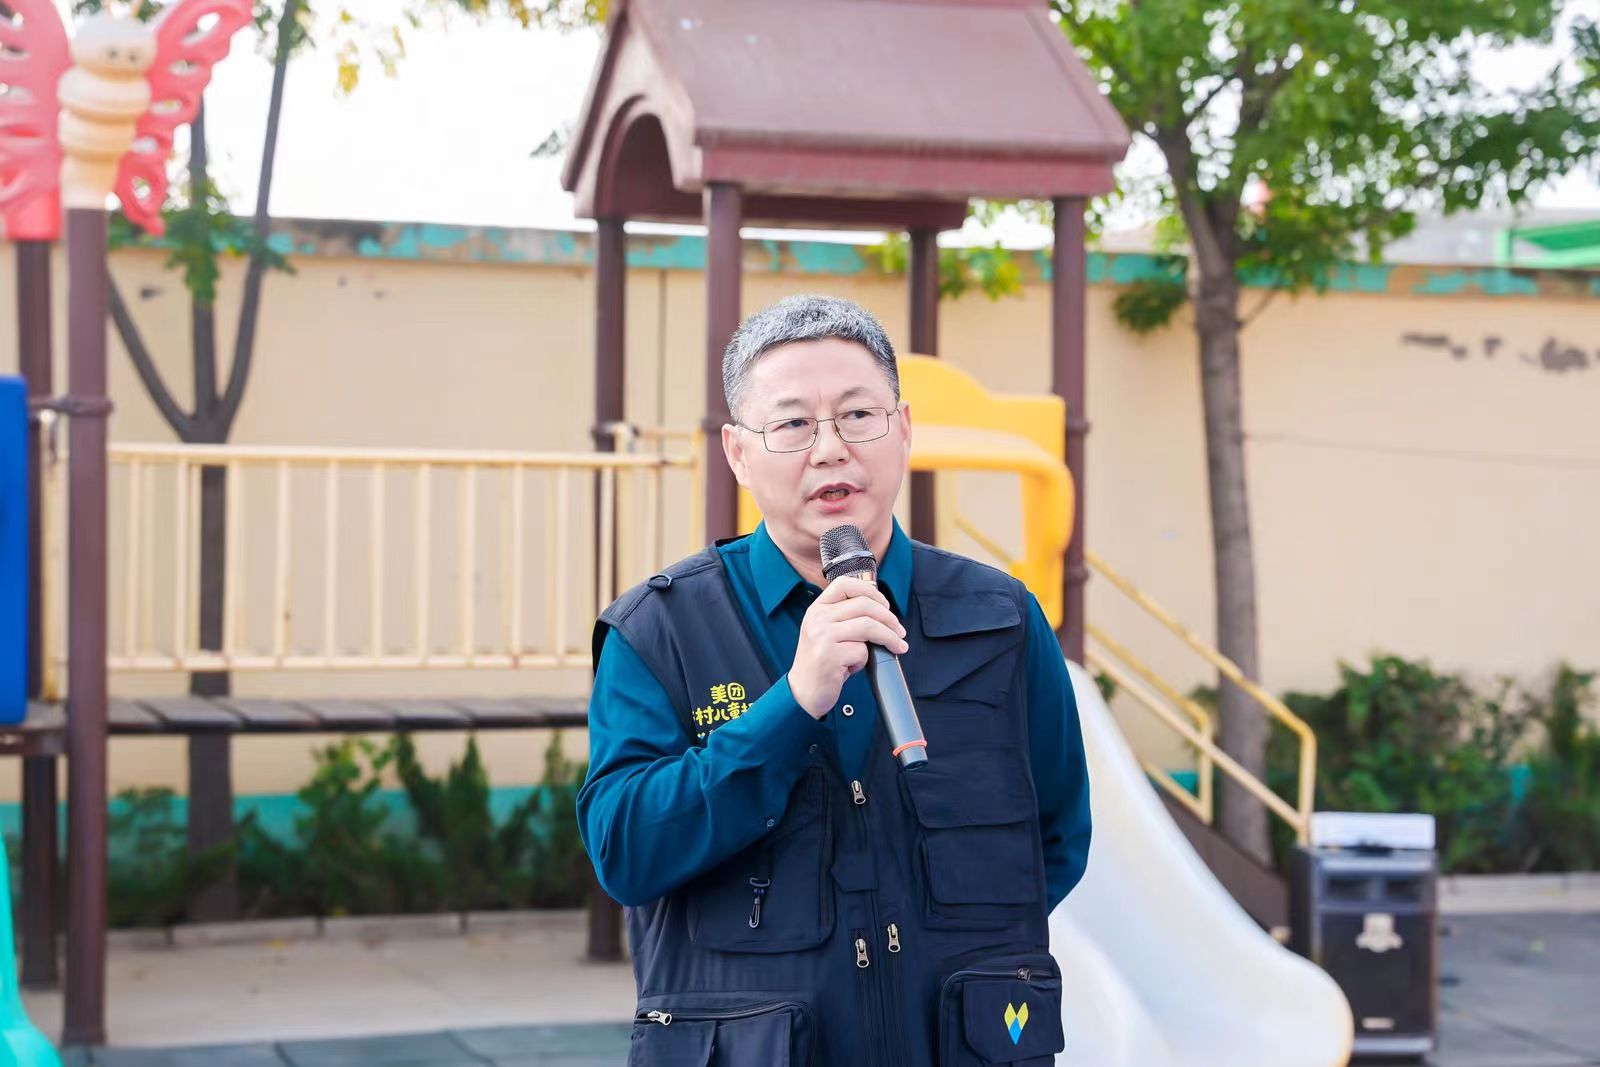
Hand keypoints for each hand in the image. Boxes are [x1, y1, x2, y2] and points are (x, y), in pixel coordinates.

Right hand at [787, 577, 908, 719]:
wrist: (803, 691)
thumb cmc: (822, 661)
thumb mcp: (827, 632)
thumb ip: (846, 618)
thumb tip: (883, 612)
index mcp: (817, 608)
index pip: (845, 584)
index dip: (871, 591)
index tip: (885, 606)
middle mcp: (817, 618)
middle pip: (864, 605)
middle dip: (889, 618)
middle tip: (900, 632)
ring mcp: (822, 636)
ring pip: (868, 626)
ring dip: (889, 638)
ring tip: (897, 646)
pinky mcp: (829, 657)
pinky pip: (861, 651)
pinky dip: (864, 660)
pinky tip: (854, 666)